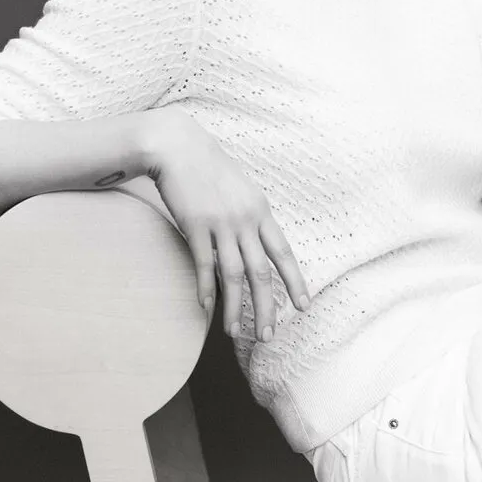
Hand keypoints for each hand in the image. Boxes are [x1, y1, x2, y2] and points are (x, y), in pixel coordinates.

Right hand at [142, 105, 310, 341]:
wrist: (178, 146)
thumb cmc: (208, 168)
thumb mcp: (240, 189)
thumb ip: (250, 216)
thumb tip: (257, 242)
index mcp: (260, 210)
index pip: (283, 252)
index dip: (295, 281)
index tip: (303, 306)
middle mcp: (245, 219)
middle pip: (261, 272)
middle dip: (267, 307)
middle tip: (268, 335)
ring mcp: (221, 223)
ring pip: (233, 275)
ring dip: (235, 307)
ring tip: (234, 333)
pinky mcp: (195, 225)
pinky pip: (203, 264)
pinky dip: (205, 288)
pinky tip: (205, 308)